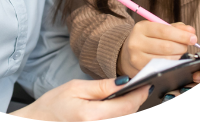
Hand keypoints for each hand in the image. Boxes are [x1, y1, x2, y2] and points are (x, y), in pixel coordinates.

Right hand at [9, 78, 149, 120]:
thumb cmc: (52, 105)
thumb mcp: (75, 88)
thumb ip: (102, 87)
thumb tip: (125, 82)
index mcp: (90, 116)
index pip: (125, 106)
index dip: (139, 94)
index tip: (147, 83)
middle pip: (127, 116)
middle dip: (135, 101)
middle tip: (140, 86)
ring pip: (123, 121)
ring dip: (128, 110)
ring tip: (129, 96)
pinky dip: (120, 116)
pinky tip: (117, 109)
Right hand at [117, 21, 197, 77]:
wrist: (126, 53)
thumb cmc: (146, 39)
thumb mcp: (156, 28)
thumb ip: (175, 28)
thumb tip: (191, 31)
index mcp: (141, 28)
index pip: (164, 30)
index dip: (181, 34)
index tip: (193, 37)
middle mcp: (136, 42)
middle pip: (166, 46)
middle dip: (182, 46)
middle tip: (186, 46)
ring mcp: (137, 58)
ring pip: (166, 60)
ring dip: (178, 56)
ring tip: (179, 52)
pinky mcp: (139, 71)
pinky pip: (161, 69)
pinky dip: (171, 65)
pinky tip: (172, 61)